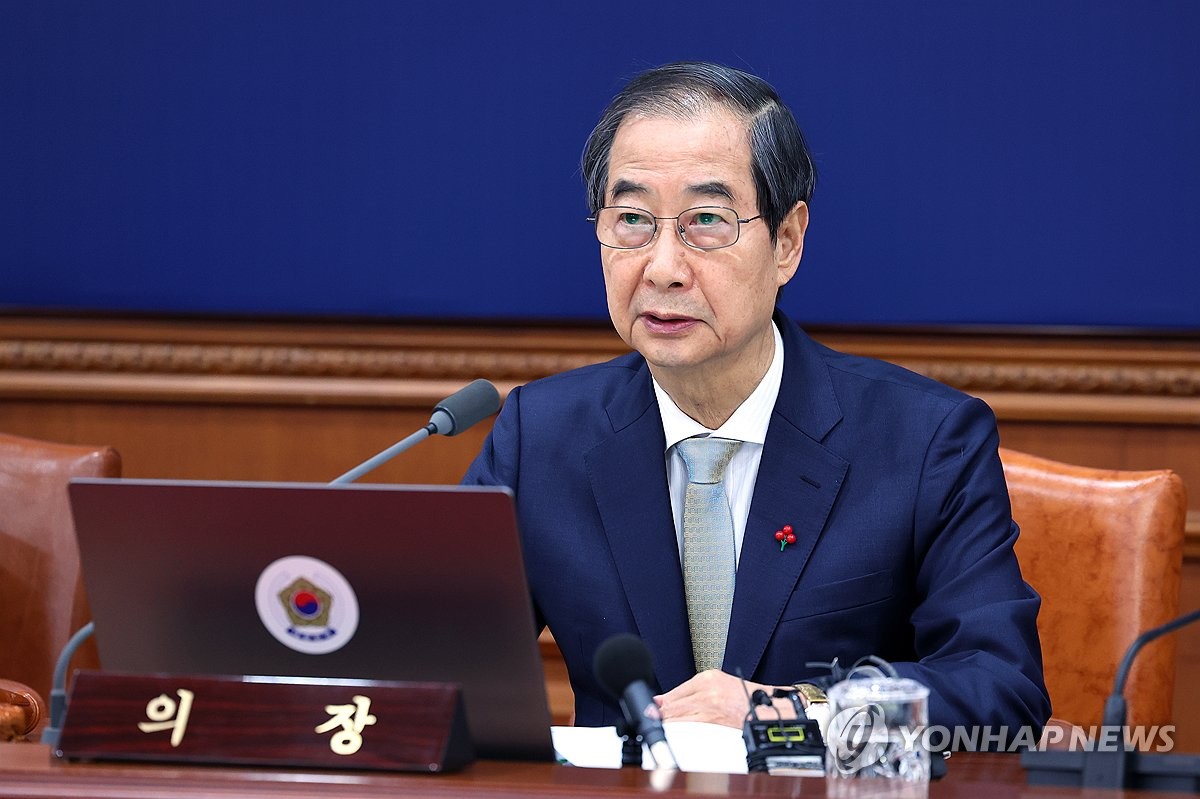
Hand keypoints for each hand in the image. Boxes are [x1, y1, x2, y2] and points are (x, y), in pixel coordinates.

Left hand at [655, 670, 797, 727]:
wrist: (769, 708)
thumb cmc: (745, 698)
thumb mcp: (719, 685)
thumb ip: (695, 693)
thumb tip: (668, 702)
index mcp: (708, 677)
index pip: (677, 691)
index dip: (660, 701)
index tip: (649, 706)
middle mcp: (707, 687)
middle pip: (675, 701)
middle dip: (658, 711)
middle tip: (645, 716)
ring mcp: (710, 703)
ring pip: (680, 713)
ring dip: (665, 719)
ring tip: (653, 723)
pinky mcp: (715, 717)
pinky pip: (690, 723)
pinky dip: (678, 727)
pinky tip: (669, 730)